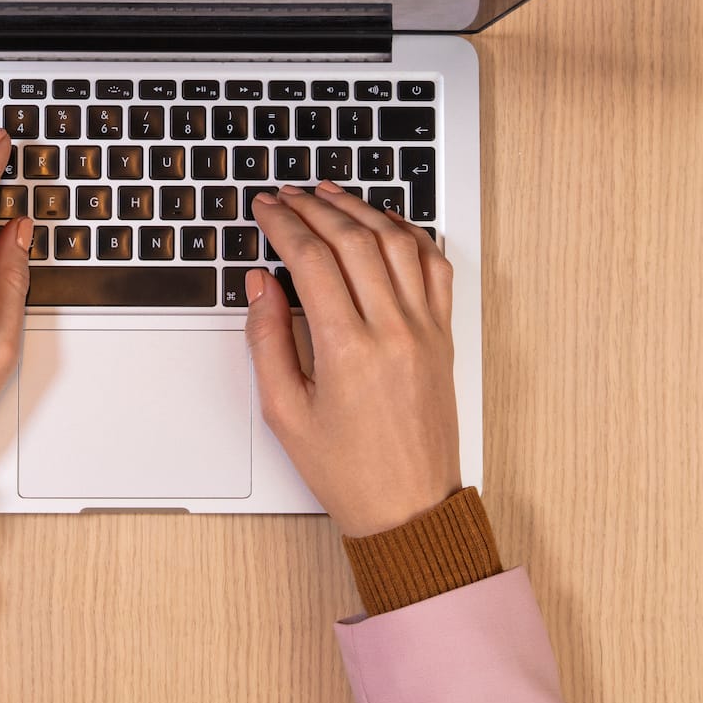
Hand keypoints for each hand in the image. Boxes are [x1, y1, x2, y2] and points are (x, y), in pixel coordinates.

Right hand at [245, 183, 461, 537]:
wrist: (409, 508)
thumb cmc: (347, 470)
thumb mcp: (284, 412)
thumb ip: (266, 341)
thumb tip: (259, 285)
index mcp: (348, 350)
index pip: (311, 259)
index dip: (283, 224)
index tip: (265, 209)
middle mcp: (392, 331)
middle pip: (352, 239)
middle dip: (314, 207)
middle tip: (287, 195)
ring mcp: (425, 329)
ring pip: (396, 242)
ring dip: (361, 209)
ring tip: (330, 194)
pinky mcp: (443, 335)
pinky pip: (434, 266)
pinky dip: (410, 234)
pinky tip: (385, 223)